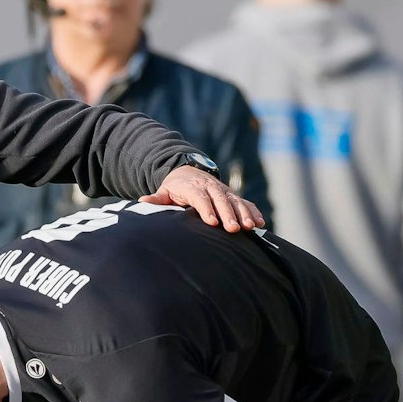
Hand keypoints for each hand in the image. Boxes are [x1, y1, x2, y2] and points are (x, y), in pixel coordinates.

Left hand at [142, 165, 263, 230]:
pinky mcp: (232, 195)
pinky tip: (260, 223)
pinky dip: (253, 211)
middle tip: (233, 229)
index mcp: (193, 187)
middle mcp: (211, 187)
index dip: (207, 209)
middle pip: (221, 200)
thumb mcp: (164, 191)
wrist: (188, 172)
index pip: (200, 198)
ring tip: (250, 227)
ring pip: (235, 201)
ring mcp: (223, 191)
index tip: (212, 222)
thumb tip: (142, 201)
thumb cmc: (175, 188)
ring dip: (244, 214)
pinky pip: (245, 203)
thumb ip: (156, 198)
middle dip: (228, 214)